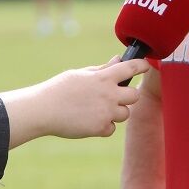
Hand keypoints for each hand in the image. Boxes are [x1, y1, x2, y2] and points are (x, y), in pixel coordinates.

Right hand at [1, 57, 149, 147]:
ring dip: (115, 112)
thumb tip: (118, 60)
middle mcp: (108, 94)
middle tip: (115, 97)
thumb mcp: (80, 74)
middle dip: (128, 96)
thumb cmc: (59, 89)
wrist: (43, 110)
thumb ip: (101, 70)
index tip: (145, 66)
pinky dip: (103, 126)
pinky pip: (111, 128)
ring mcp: (106, 112)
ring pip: (124, 114)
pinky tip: (88, 121)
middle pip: (135, 96)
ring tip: (96, 110)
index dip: (142, 66)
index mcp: (103, 77)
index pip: (131, 68)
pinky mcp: (100, 128)